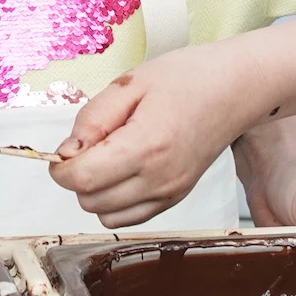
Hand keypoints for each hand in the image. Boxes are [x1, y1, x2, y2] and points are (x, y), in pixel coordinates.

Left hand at [49, 41, 260, 227]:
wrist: (235, 89)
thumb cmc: (187, 78)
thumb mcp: (129, 84)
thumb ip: (92, 119)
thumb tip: (65, 153)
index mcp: (146, 146)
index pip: (82, 179)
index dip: (60, 167)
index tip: (64, 149)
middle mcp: (160, 178)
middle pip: (90, 202)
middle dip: (78, 177)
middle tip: (90, 145)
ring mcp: (171, 192)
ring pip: (107, 216)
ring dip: (96, 192)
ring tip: (109, 156)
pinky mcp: (177, 198)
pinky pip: (131, 217)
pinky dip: (117, 201)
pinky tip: (123, 170)